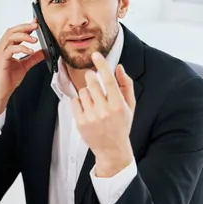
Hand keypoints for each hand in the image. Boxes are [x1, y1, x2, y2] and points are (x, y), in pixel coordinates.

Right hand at [0, 21, 44, 117]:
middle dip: (24, 27)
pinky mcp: (0, 60)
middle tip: (36, 26)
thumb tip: (44, 51)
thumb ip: (33, 58)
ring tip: (35, 40)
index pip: (14, 33)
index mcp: (5, 49)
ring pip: (10, 37)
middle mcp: (0, 49)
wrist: (0, 93)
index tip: (35, 23)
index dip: (25, 26)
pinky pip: (11, 49)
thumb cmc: (7, 81)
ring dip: (24, 36)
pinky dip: (21, 48)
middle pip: (11, 31)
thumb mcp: (24, 66)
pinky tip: (30, 51)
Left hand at [71, 51, 135, 176]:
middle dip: (91, 78)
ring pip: (82, 92)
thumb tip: (118, 67)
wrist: (111, 148)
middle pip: (92, 83)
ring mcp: (91, 117)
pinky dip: (79, 102)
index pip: (108, 80)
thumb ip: (126, 85)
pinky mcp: (80, 122)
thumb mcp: (129, 106)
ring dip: (87, 93)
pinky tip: (87, 109)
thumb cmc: (121, 125)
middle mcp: (104, 111)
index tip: (95, 55)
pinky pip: (74, 101)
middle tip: (93, 81)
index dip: (102, 65)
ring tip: (94, 103)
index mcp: (118, 105)